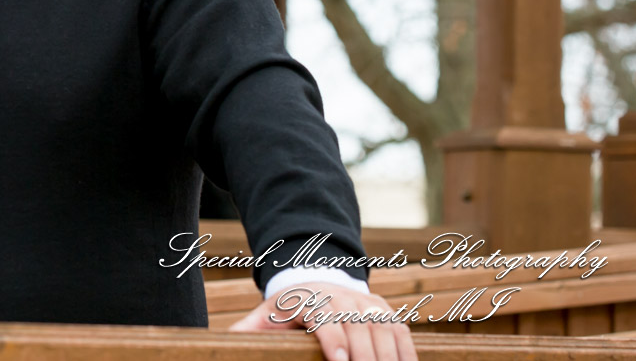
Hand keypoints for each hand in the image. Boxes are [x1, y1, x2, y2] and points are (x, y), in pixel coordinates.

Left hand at [230, 281, 415, 360]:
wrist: (316, 282)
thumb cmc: (288, 309)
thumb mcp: (268, 315)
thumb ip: (250, 330)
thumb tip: (229, 342)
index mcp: (312, 300)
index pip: (326, 320)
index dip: (334, 341)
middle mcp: (343, 298)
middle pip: (360, 328)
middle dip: (366, 358)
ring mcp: (367, 303)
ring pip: (384, 330)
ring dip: (389, 358)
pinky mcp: (386, 311)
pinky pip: (401, 332)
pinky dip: (406, 354)